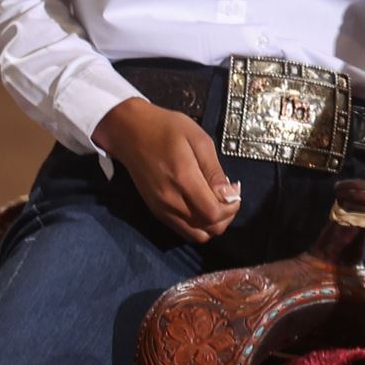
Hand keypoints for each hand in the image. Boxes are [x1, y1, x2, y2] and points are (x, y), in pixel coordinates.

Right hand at [92, 98, 240, 244]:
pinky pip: (183, 230)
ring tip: (215, 202)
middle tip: (227, 195)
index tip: (234, 189)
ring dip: (211, 224)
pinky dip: (197, 224)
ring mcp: (161, 209)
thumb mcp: (199, 139)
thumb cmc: (166, 129)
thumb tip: (229, 195)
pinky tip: (199, 204)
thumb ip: (214, 171)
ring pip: (196, 235)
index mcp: (183, 179)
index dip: (231, 207)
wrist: (130, 132)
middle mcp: (171, 201)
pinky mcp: (156, 211)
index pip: (213, 214)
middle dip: (225, 216)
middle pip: (208, 229)